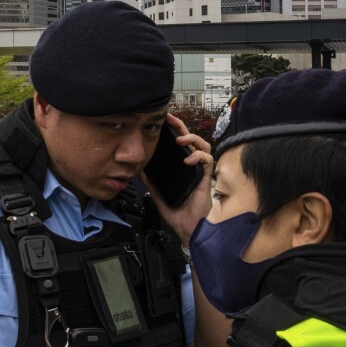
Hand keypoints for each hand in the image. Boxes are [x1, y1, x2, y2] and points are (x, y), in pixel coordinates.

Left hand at [146, 113, 213, 244]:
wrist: (187, 228)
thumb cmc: (177, 212)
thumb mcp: (158, 193)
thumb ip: (150, 181)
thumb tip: (138, 169)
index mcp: (180, 167)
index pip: (178, 145)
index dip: (172, 131)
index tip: (161, 122)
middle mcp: (191, 166)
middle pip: (190, 139)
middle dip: (180, 126)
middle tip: (170, 118)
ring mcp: (199, 170)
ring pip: (202, 145)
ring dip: (192, 138)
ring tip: (180, 140)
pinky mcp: (205, 177)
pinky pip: (207, 160)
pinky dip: (197, 156)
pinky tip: (187, 159)